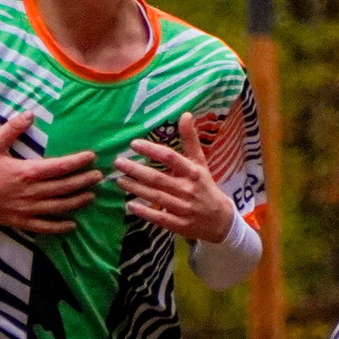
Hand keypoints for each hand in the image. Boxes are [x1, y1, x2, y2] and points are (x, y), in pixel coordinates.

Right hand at [0, 111, 100, 233]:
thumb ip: (12, 129)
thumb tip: (30, 114)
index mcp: (27, 172)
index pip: (60, 166)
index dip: (78, 162)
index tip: (92, 157)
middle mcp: (31, 192)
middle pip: (65, 187)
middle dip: (84, 181)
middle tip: (99, 176)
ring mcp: (27, 209)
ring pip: (59, 207)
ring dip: (78, 202)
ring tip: (92, 196)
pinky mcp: (20, 221)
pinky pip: (44, 226)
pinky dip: (59, 227)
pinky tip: (72, 225)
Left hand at [115, 113, 238, 242]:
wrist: (220, 220)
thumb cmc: (205, 186)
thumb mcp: (200, 162)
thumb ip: (190, 140)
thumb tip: (185, 114)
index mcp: (193, 172)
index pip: (170, 158)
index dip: (151, 150)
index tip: (134, 144)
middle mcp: (188, 189)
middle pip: (157, 178)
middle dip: (136, 170)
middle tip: (118, 162)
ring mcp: (183, 208)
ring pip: (154, 196)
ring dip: (135, 188)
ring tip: (119, 180)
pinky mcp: (178, 224)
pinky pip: (158, 217)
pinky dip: (144, 211)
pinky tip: (129, 205)